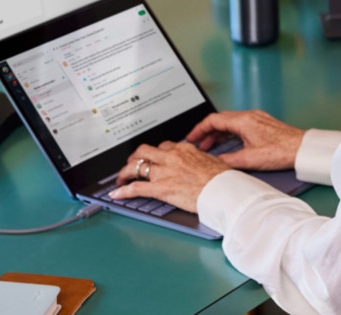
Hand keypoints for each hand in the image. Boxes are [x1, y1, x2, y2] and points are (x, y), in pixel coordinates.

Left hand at [111, 141, 230, 212]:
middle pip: (144, 151)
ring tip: (121, 178)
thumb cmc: (222, 179)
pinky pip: (136, 188)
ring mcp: (164, 172)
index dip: (155, 152)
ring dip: (125, 172)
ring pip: (136, 166)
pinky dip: (123, 191)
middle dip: (135, 157)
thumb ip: (200, 160)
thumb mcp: (211, 162)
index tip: (153, 157)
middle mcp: (170, 157)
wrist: (223, 190)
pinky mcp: (160, 188)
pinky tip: (116, 194)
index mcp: (184, 149)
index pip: (163, 146)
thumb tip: (201, 163)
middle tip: (132, 164)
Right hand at [186, 110, 303, 170]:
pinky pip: (239, 124)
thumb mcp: (250, 159)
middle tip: (199, 144)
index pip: (213, 120)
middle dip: (207, 131)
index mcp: (243, 121)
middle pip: (220, 119)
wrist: (301, 149)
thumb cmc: (281, 151)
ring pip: (230, 122)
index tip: (191, 138)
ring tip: (211, 146)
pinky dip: (229, 132)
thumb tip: (215, 163)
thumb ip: (228, 160)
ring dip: (218, 133)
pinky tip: (229, 143)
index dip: (199, 129)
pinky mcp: (262, 123)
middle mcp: (248, 116)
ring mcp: (256, 118)